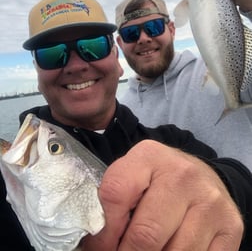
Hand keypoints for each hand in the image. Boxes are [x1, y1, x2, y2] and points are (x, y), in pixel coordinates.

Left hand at [81, 140, 242, 250]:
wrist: (200, 176)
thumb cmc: (157, 178)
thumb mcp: (132, 175)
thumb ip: (112, 200)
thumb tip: (91, 244)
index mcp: (150, 156)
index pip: (115, 196)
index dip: (102, 233)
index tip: (99, 248)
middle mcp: (183, 175)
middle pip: (145, 235)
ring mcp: (210, 201)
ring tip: (147, 250)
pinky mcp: (230, 225)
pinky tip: (169, 250)